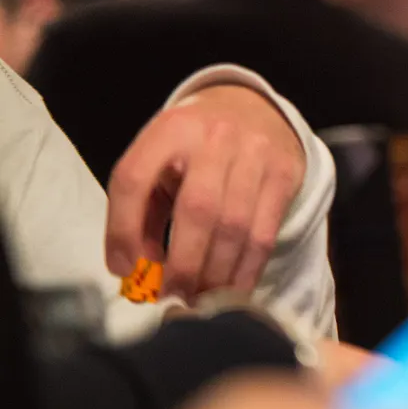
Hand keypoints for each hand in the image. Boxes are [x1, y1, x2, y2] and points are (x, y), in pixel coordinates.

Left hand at [107, 83, 305, 300]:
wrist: (255, 109)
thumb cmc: (194, 147)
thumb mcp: (160, 162)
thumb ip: (143, 211)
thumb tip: (138, 270)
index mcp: (170, 129)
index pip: (133, 179)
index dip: (121, 229)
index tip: (122, 269)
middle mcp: (215, 137)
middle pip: (198, 209)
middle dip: (183, 263)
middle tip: (171, 296)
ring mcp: (256, 154)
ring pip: (235, 226)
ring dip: (215, 273)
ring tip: (199, 299)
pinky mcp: (285, 175)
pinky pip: (265, 233)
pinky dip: (246, 269)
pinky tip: (231, 289)